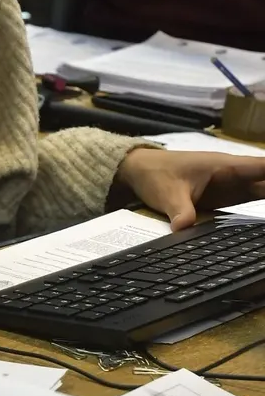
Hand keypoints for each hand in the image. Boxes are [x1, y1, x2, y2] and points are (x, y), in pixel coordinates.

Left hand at [115, 148, 264, 231]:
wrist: (141, 172)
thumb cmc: (157, 175)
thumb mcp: (167, 194)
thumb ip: (180, 211)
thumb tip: (184, 228)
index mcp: (228, 167)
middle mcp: (237, 175)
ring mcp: (234, 186)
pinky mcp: (228, 198)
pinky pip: (256, 201)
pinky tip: (262, 227)